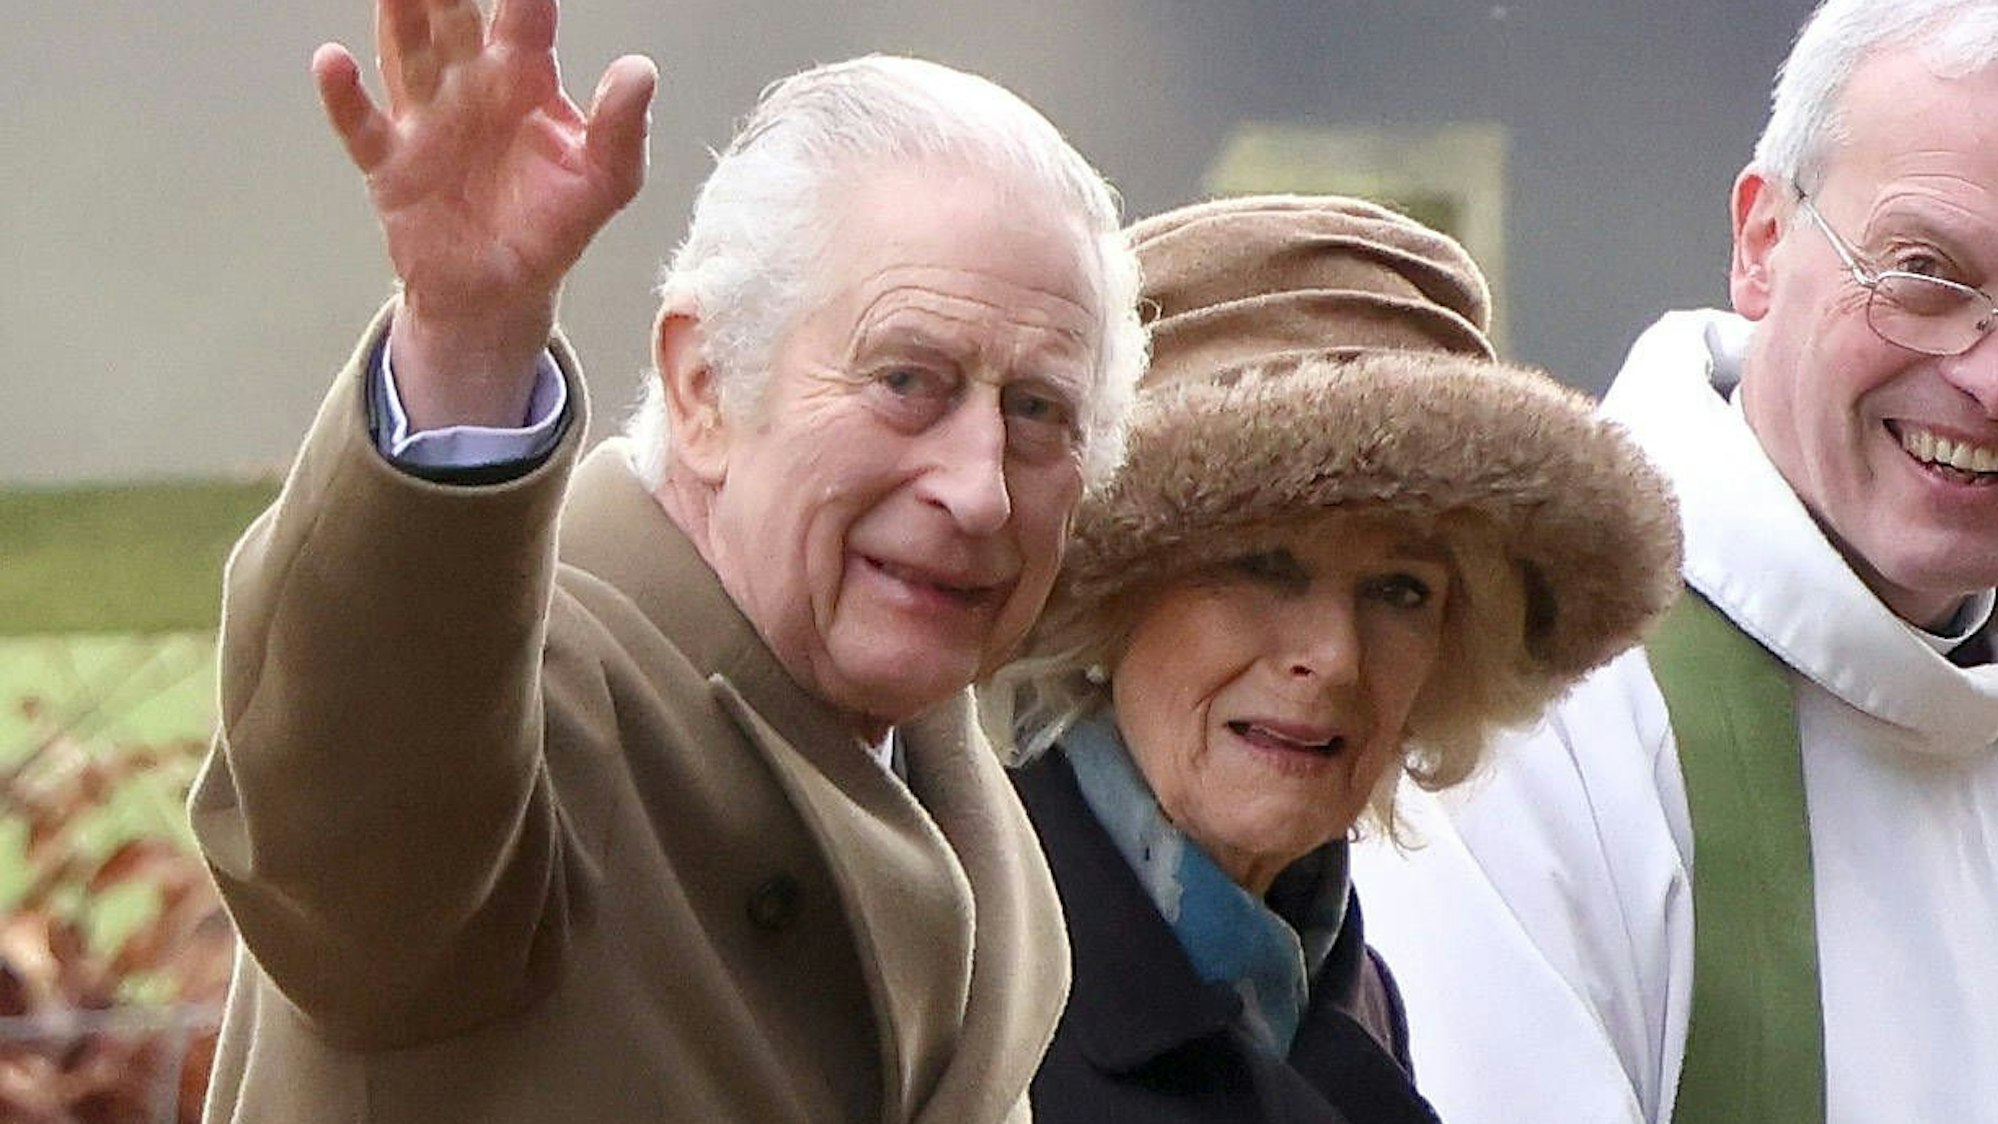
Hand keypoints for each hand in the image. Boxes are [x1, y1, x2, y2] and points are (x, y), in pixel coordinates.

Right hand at [314, 0, 656, 427]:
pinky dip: (344, 94)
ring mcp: (426, 118)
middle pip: (453, 18)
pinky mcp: (389, 161)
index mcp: (526, 78)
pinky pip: (361, 123)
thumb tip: (640, 70)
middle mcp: (470, 84)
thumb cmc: (554, 224)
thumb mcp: (607, 180)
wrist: (500, 290)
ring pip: (405, 52)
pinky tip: (334, 61)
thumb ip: (623, 128)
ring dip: (397, 16)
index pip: (524, 13)